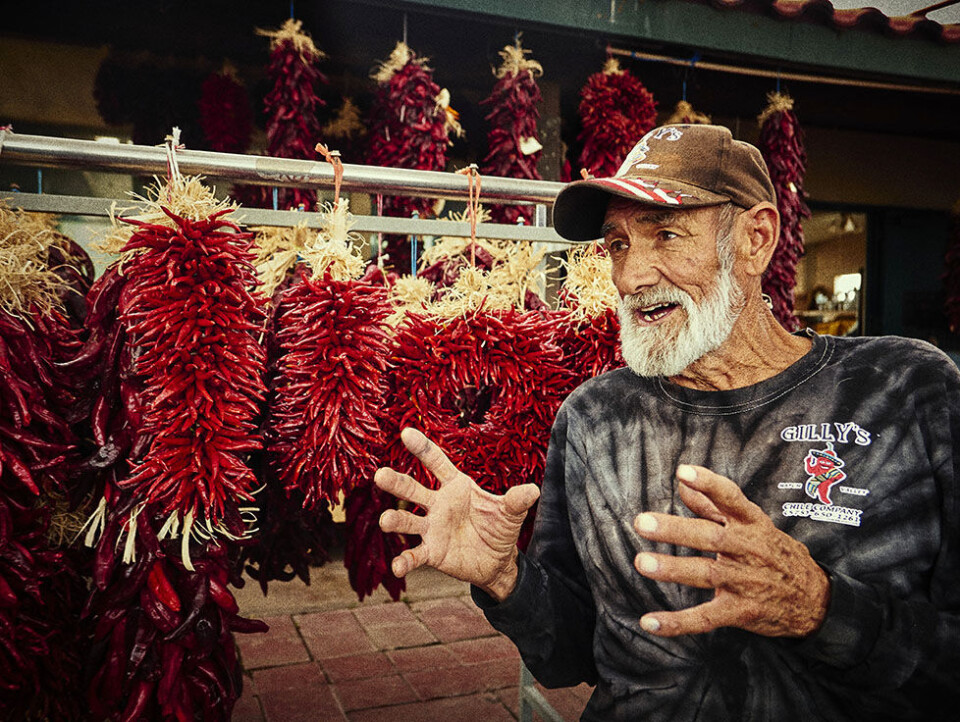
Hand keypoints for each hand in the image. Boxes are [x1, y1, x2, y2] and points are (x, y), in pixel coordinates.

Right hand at [375, 428, 539, 601]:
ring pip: (408, 521)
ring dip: (395, 520)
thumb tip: (532, 490)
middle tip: (380, 475)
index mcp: (456, 486)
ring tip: (385, 521)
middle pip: (413, 489)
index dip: (422, 448)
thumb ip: (516, 501)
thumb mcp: (511, 513)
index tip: (406, 432)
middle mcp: (438, 504)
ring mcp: (432, 528)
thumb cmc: (499, 528)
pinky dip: (404, 561)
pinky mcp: (432, 552)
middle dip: (396, 482)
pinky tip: (397, 567)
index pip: (437, 463)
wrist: (497, 560)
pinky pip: (415, 555)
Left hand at [633, 464, 829, 637]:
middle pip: (709, 537)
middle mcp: (747, 550)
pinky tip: (649, 622)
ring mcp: (744, 582)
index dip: (708, 484)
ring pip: (705, 573)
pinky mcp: (740, 611)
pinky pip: (706, 618)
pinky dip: (677, 622)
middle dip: (675, 530)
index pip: (730, 499)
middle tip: (642, 523)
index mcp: (750, 523)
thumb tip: (683, 482)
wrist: (815, 599)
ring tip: (642, 563)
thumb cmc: (773, 553)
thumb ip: (713, 503)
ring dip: (672, 569)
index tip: (683, 472)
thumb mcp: (752, 523)